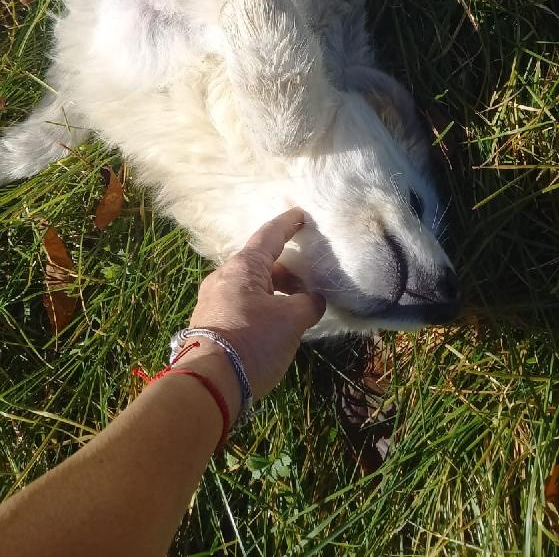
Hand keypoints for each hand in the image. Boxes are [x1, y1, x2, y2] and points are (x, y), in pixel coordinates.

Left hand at [178, 209, 324, 410]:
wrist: (210, 382)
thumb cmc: (254, 340)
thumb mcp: (291, 320)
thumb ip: (308, 304)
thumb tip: (312, 300)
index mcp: (243, 267)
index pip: (269, 235)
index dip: (287, 224)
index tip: (300, 215)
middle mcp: (222, 278)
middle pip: (260, 265)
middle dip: (285, 271)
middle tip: (307, 284)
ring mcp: (211, 301)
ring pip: (249, 288)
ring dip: (273, 294)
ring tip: (293, 311)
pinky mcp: (207, 325)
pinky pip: (240, 306)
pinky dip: (260, 309)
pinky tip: (273, 328)